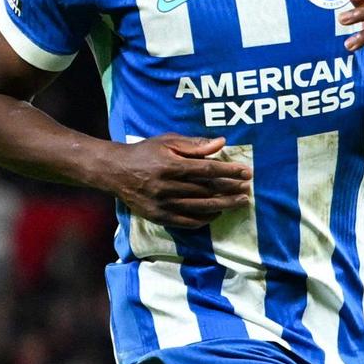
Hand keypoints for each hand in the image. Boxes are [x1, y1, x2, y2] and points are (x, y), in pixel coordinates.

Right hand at [108, 133, 252, 228]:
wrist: (116, 172)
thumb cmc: (145, 152)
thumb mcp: (168, 141)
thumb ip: (195, 144)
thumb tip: (221, 142)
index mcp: (171, 165)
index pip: (207, 170)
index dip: (229, 171)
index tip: (246, 172)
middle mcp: (167, 186)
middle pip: (206, 190)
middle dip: (230, 189)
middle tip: (248, 189)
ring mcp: (163, 204)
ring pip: (200, 207)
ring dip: (223, 205)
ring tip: (239, 202)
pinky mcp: (158, 217)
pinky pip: (186, 221)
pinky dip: (204, 219)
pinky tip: (216, 214)